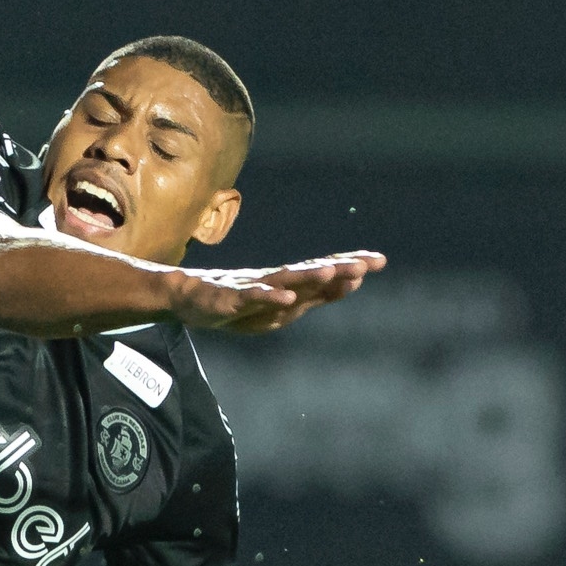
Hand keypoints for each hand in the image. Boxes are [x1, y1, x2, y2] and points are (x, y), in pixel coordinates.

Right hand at [165, 251, 385, 335]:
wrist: (185, 297)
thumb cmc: (237, 300)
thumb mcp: (282, 305)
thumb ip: (316, 294)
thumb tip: (352, 281)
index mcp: (288, 285)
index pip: (323, 273)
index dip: (349, 266)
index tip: (379, 260)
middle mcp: (273, 281)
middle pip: (309, 274)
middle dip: (337, 270)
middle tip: (366, 265)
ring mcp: (250, 288)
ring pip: (283, 281)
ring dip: (306, 277)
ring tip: (329, 273)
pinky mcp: (229, 298)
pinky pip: (250, 298)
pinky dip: (268, 297)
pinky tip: (284, 297)